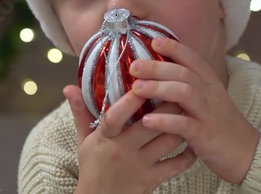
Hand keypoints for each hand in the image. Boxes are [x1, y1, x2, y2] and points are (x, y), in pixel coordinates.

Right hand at [64, 85, 195, 193]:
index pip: (116, 116)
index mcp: (105, 138)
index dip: (131, 100)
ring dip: (181, 125)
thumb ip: (81, 112)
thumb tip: (69, 87)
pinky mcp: (152, 180)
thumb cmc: (92, 167)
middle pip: (151, 125)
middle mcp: (123, 150)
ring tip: (189, 110)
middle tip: (180, 89)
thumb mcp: (84, 140)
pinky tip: (192, 141)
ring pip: (167, 142)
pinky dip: (188, 154)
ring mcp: (139, 166)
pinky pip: (176, 165)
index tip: (144, 81)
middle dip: (168, 106)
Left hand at [129, 37, 259, 183]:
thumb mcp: (210, 101)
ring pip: (184, 93)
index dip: (174, 47)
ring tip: (136, 89)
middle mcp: (210, 95)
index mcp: (211, 84)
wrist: (247, 154)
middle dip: (157, 67)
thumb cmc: (222, 126)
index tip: (154, 41)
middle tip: (133, 66)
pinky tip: (146, 120)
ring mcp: (208, 114)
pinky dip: (164, 121)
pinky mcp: (205, 135)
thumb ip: (190, 87)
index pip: (193, 59)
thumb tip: (162, 76)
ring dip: (158, 88)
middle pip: (184, 73)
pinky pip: (184, 125)